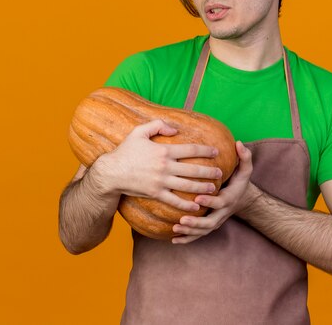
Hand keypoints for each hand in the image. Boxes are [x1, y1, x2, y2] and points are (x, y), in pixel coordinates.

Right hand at [93, 119, 222, 211]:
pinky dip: (187, 205)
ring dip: (203, 188)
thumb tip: (175, 129)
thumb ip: (158, 125)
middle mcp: (165, 166)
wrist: (111, 173)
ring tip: (214, 189)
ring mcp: (161, 182)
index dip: (206, 151)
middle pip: (194, 169)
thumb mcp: (139, 131)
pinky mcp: (156, 194)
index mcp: (164, 150)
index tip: (216, 152)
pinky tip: (196, 207)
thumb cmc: (125, 151)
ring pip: (188, 186)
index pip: (191, 150)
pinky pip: (175, 201)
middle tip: (220, 173)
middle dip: (209, 171)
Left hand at [172, 141, 253, 243]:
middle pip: (210, 222)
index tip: (197, 198)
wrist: (243, 200)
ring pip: (203, 231)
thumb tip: (239, 143)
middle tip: (182, 220)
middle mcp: (222, 213)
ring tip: (175, 229)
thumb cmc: (240, 181)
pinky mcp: (210, 226)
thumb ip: (244, 157)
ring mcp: (216, 221)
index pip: (219, 202)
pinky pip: (198, 235)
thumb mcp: (246, 169)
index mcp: (228, 199)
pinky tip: (173, 239)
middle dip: (196, 222)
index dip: (209, 202)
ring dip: (189, 232)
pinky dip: (187, 239)